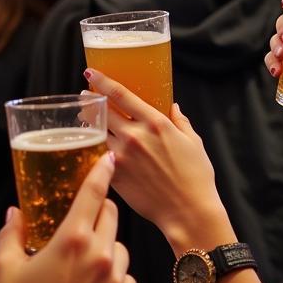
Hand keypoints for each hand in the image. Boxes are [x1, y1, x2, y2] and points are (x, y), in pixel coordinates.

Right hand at [0, 154, 135, 282]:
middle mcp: (99, 254)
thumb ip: (11, 236)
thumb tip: (15, 214)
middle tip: (84, 217)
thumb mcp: (4, 271)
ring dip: (106, 245)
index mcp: (71, 240)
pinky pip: (126, 275)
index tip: (110, 160)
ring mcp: (115, 277)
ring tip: (82, 261)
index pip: (93, 195)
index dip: (102, 173)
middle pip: (111, 216)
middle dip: (100, 210)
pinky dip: (113, 274)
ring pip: (120, 245)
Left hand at [84, 71, 233, 253]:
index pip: (121, 95)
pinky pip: (97, 157)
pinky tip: (96, 149)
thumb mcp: (194, 143)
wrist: (187, 210)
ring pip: (96, 134)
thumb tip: (173, 108)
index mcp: (156, 124)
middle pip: (102, 112)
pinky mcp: (114, 176)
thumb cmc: (196, 177)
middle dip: (91, 102)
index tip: (91, 72)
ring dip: (90, 126)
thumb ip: (181, 122)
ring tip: (89, 123)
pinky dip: (95, 149)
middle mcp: (135, 136)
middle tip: (86, 98)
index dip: (103, 81)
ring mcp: (121, 157)